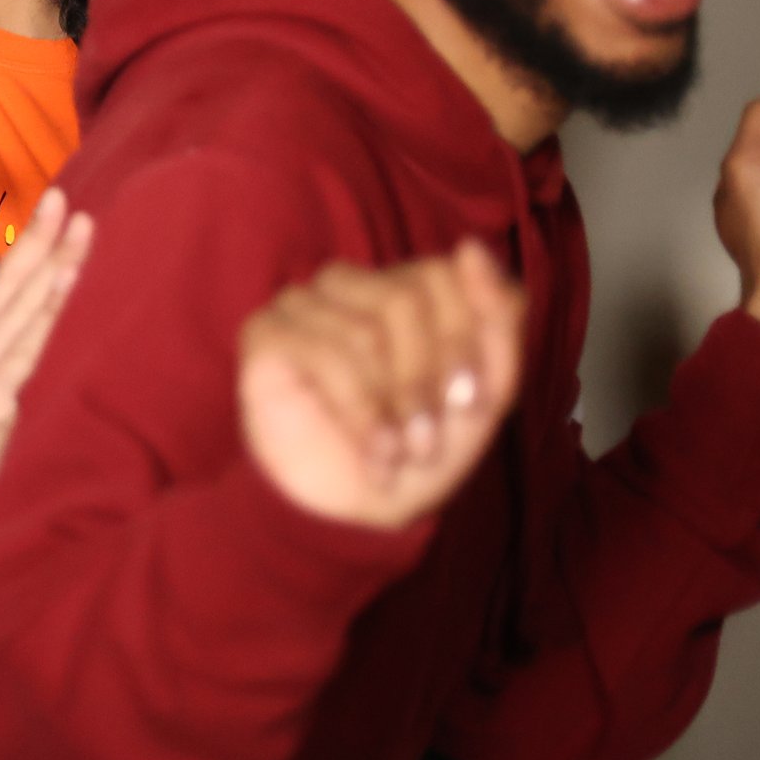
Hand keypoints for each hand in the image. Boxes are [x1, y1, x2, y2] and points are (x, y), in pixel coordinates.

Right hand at [0, 189, 94, 541]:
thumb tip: (7, 372)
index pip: (3, 289)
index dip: (28, 247)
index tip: (52, 210)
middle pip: (16, 289)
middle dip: (45, 241)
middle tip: (68, 199)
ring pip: (25, 312)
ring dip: (55, 268)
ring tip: (79, 231)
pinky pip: (28, 359)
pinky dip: (47, 321)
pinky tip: (66, 294)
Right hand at [239, 243, 523, 531]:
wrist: (356, 511)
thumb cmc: (419, 450)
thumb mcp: (485, 393)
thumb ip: (495, 321)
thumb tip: (471, 248)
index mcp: (402, 288)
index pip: (442, 274)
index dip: (464, 340)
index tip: (473, 404)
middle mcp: (350, 285)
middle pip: (405, 297)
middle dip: (428, 377)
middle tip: (431, 438)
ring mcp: (302, 304)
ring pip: (366, 331)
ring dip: (394, 407)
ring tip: (399, 453)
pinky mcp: (264, 333)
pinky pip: (324, 354)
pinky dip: (361, 413)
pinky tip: (373, 451)